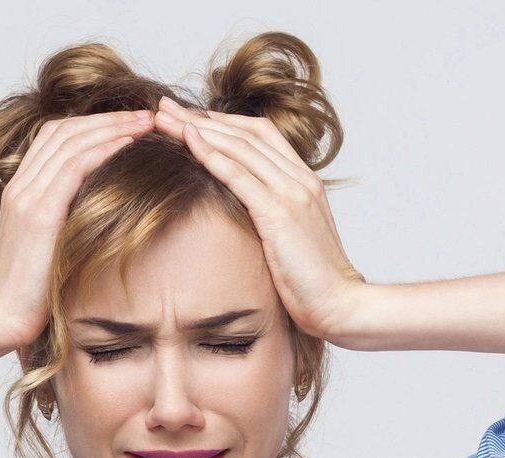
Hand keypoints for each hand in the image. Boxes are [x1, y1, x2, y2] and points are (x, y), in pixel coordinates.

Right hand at [0, 109, 155, 349]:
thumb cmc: (24, 295)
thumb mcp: (41, 250)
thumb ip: (59, 226)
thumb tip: (92, 217)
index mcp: (19, 193)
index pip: (53, 139)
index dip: (91, 125)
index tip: (125, 125)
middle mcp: (21, 187)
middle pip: (64, 131)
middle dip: (107, 118)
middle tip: (144, 114)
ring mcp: (27, 197)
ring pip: (72, 141)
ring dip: (112, 127)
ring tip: (145, 122)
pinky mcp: (40, 214)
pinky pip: (75, 166)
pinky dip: (104, 148)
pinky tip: (129, 143)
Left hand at [151, 96, 368, 343]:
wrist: (340, 304)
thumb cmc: (313, 281)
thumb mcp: (291, 238)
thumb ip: (271, 216)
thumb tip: (241, 214)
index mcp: (304, 181)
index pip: (260, 135)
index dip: (222, 122)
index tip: (188, 118)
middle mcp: (299, 178)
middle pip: (245, 132)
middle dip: (201, 117)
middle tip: (165, 107)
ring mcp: (291, 193)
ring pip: (239, 147)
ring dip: (198, 129)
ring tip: (164, 119)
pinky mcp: (279, 213)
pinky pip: (240, 176)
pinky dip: (212, 155)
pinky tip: (187, 143)